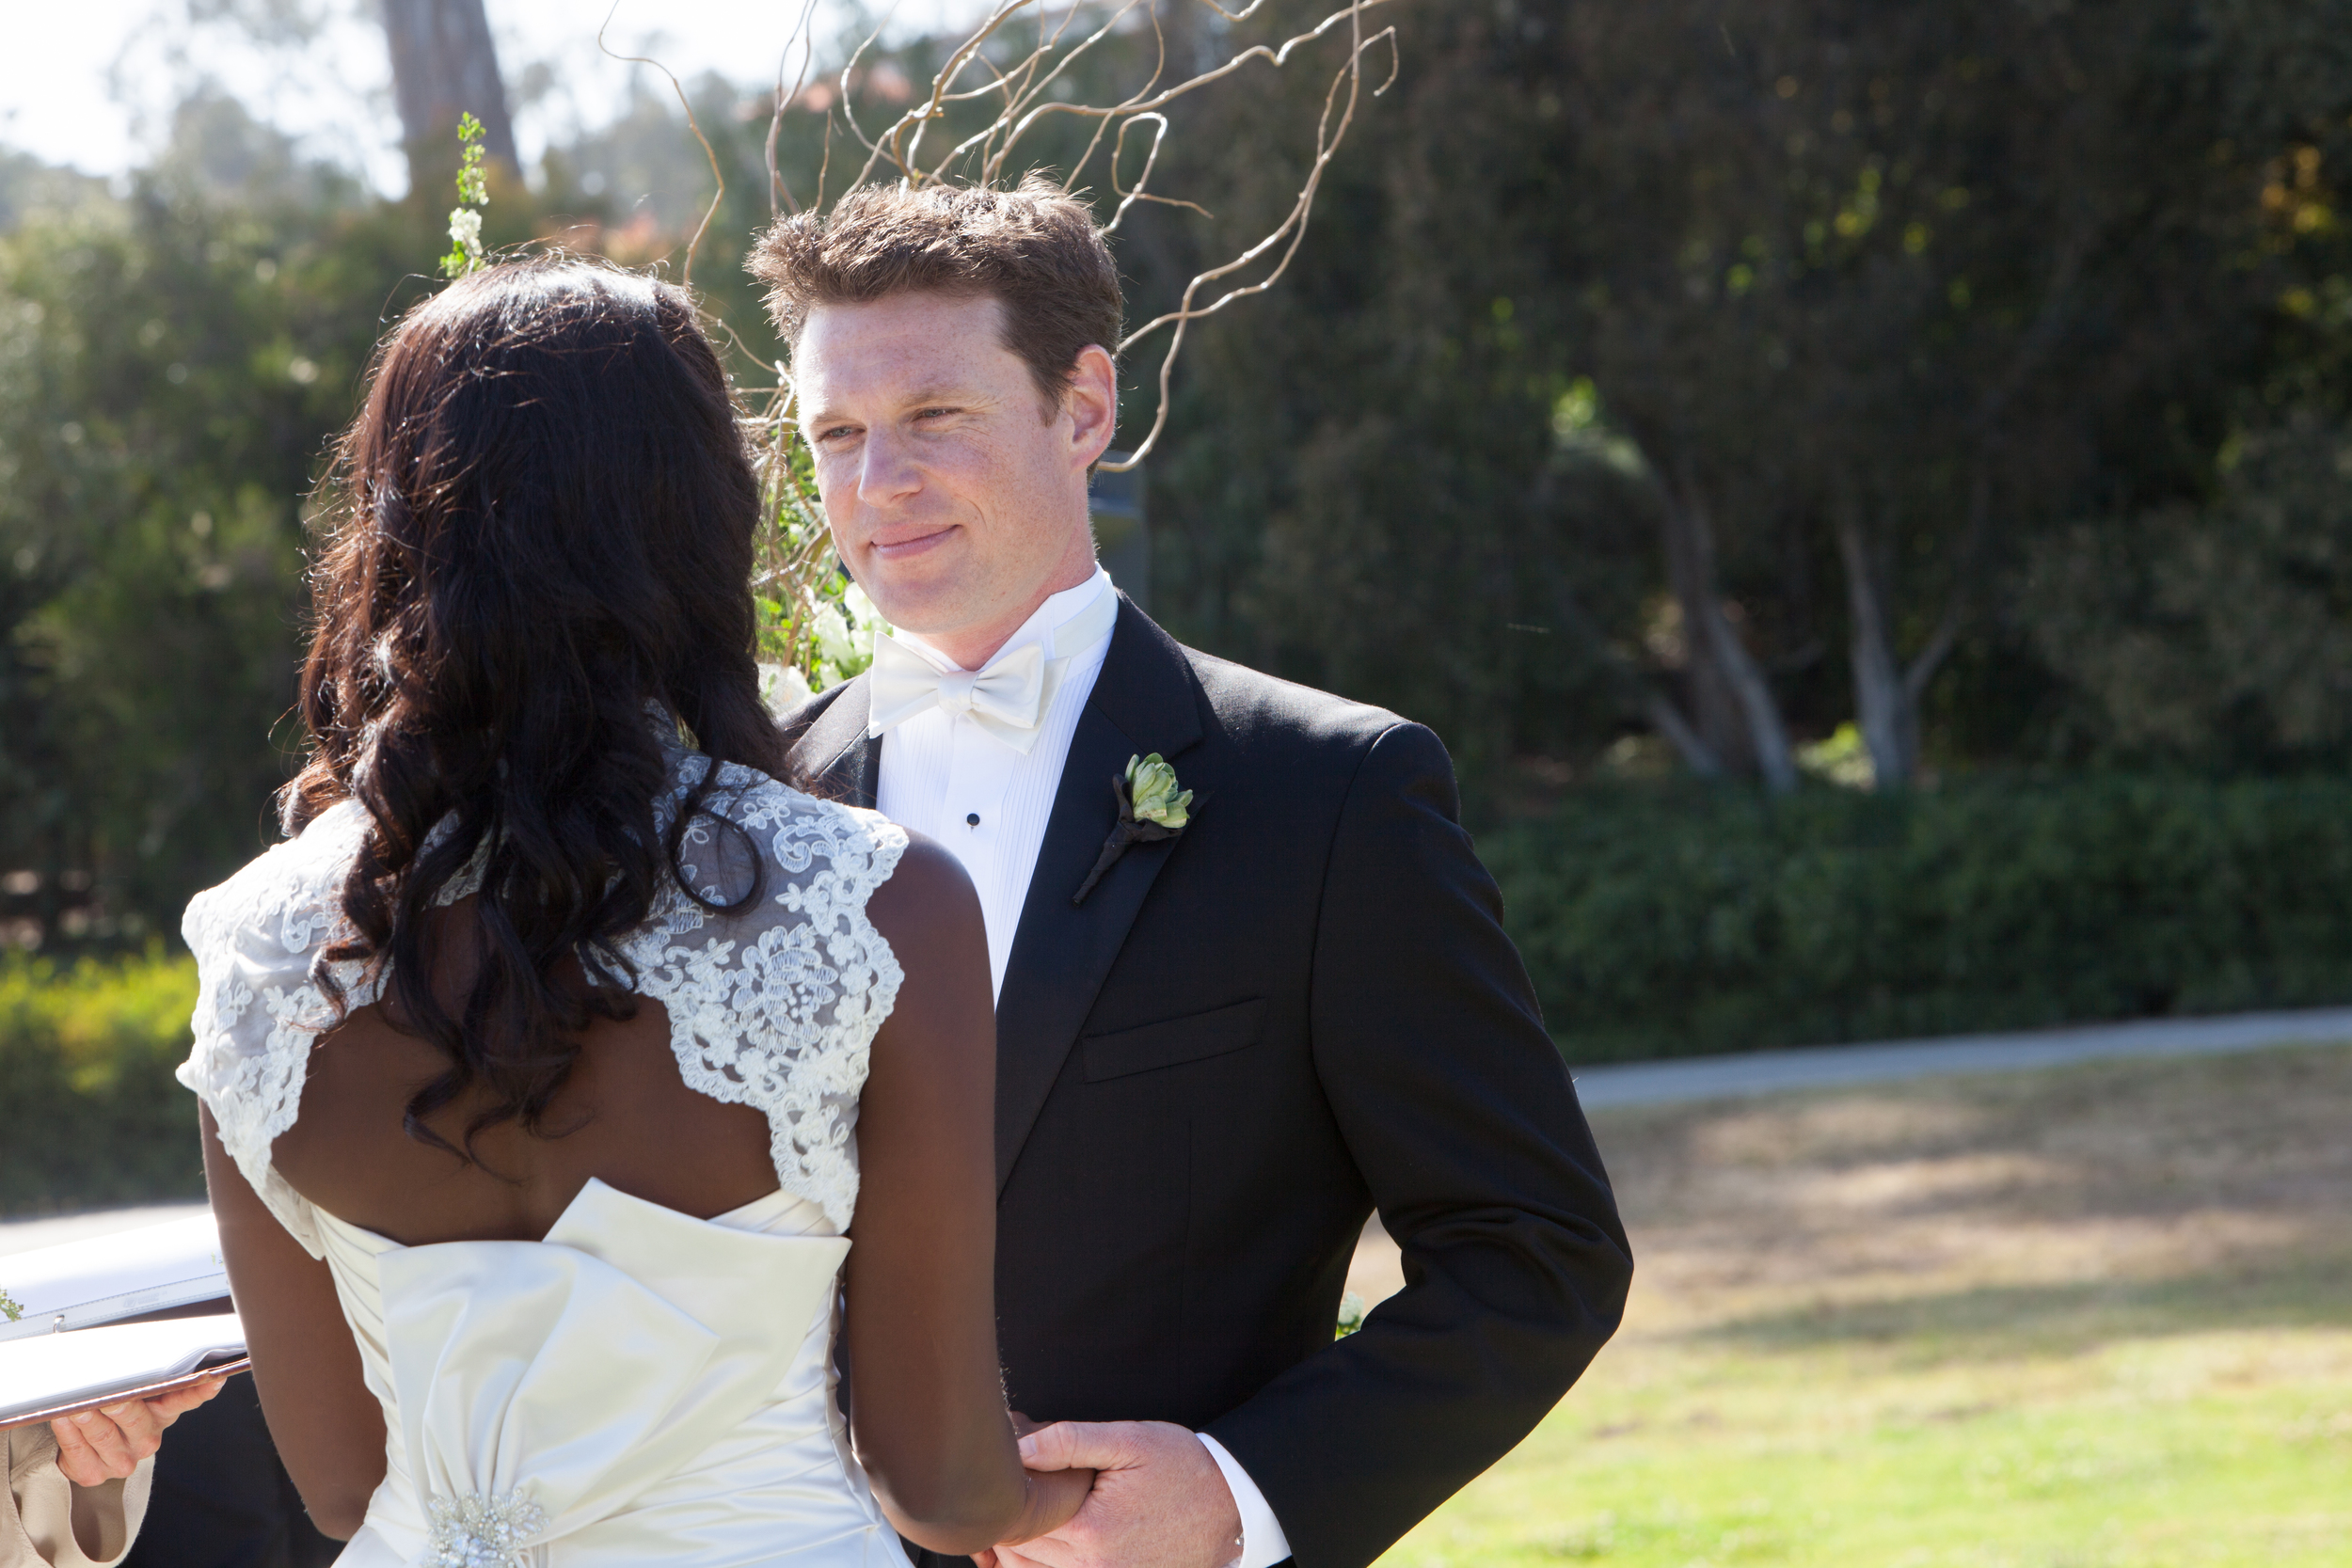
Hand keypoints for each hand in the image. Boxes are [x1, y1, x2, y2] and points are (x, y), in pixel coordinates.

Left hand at [50, 1374, 227, 1487]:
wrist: (83, 1450)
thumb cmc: (108, 1413)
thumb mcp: (131, 1394)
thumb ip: (137, 1377)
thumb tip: (137, 1349)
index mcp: (162, 1414)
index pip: (186, 1399)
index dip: (200, 1390)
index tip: (213, 1378)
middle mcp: (146, 1439)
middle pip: (134, 1418)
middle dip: (118, 1405)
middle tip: (108, 1395)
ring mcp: (122, 1460)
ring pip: (103, 1434)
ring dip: (86, 1417)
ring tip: (75, 1405)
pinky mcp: (94, 1474)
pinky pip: (78, 1450)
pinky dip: (68, 1432)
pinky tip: (63, 1418)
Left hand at [986, 1420, 1241, 1567]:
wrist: (1233, 1504)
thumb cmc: (1183, 1468)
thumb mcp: (1130, 1440)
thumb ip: (1070, 1442)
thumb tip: (1019, 1448)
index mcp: (1090, 1530)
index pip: (1017, 1521)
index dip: (1007, 1494)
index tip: (1007, 1471)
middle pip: (1018, 1553)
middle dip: (1011, 1520)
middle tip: (1014, 1487)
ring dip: (1019, 1548)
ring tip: (1027, 1513)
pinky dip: (1042, 1564)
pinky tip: (1046, 1540)